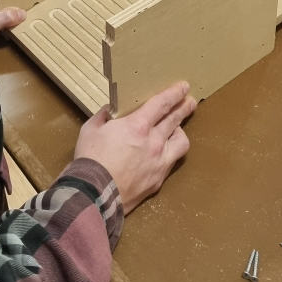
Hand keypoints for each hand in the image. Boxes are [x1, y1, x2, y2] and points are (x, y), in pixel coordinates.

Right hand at [74, 82, 195, 213]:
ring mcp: (159, 162)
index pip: (162, 104)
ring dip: (180, 132)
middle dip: (184, 107)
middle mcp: (154, 142)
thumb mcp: (91, 129)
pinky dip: (170, 153)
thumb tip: (109, 110)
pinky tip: (164, 152)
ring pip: (181, 142)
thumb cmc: (90, 159)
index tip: (184, 87)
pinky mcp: (158, 180)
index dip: (175, 93)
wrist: (94, 195)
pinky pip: (171, 162)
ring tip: (177, 128)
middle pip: (175, 120)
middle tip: (190, 101)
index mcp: (138, 126)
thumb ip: (103, 116)